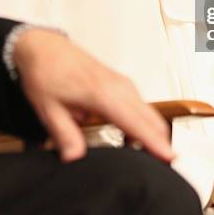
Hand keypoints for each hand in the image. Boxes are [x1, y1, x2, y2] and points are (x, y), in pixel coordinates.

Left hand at [12, 28, 174, 163]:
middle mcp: (119, 86)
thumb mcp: (48, 109)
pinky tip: (130, 139)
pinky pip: (141, 106)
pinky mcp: (121, 84)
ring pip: (149, 113)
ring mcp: (122, 83)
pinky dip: (143, 124)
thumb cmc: (46, 71)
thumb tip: (75, 158)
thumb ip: (65, 136)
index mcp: (102, 93)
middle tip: (160, 166)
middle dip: (160, 143)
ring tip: (146, 158)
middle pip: (151, 119)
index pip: (136, 122)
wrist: (44, 47)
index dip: (154, 143)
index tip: (169, 157)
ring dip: (152, 134)